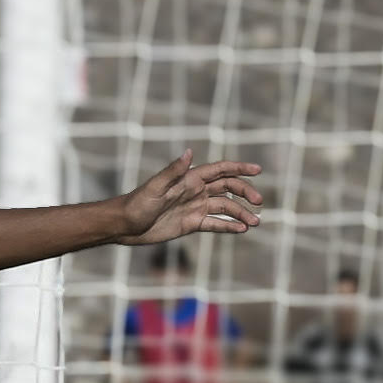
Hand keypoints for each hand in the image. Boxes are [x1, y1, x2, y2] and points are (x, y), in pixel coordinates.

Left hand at [118, 149, 263, 246]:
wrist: (124, 225)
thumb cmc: (136, 203)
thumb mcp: (155, 188)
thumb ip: (173, 171)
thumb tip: (189, 152)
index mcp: (190, 178)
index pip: (221, 170)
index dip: (240, 168)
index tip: (258, 170)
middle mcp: (196, 191)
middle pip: (228, 188)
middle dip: (245, 193)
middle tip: (259, 203)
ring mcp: (195, 207)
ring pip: (225, 208)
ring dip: (241, 213)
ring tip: (255, 222)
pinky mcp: (191, 224)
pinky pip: (215, 224)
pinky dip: (229, 226)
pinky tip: (241, 230)